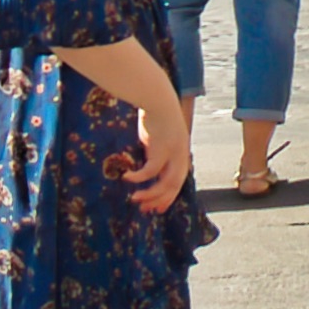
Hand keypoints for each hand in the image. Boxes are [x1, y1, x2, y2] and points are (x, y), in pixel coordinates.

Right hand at [109, 84, 192, 212]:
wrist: (158, 98)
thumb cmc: (155, 114)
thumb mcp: (158, 137)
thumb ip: (155, 151)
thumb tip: (145, 163)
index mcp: (181, 153)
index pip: (178, 180)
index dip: (168, 195)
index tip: (157, 207)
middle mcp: (181, 154)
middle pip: (174, 185)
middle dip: (160, 200)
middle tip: (146, 209)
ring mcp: (173, 152)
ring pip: (165, 182)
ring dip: (150, 193)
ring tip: (135, 199)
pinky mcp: (162, 148)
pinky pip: (150, 170)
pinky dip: (139, 177)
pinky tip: (127, 178)